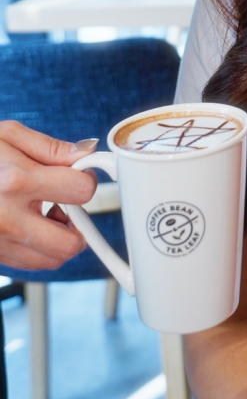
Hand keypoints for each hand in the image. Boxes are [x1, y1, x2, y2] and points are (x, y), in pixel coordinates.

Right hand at [0, 122, 98, 268]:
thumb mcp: (5, 135)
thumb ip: (50, 147)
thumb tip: (86, 153)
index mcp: (15, 182)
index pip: (81, 191)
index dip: (85, 180)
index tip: (79, 176)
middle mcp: (6, 218)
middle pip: (70, 244)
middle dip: (79, 225)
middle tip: (67, 205)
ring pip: (51, 260)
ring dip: (57, 239)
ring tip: (42, 213)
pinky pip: (29, 264)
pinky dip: (36, 248)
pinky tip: (24, 223)